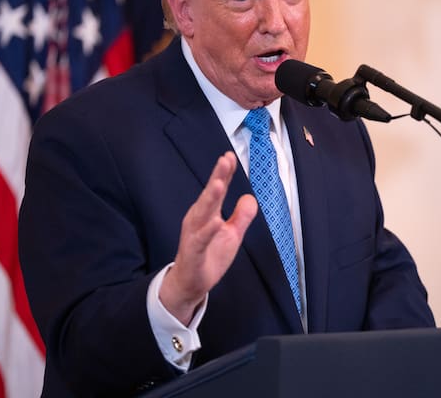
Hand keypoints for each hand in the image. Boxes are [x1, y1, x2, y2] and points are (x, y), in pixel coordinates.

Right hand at [159, 151, 257, 324]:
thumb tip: (250, 197)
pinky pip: (201, 240)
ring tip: (218, 183)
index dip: (224, 173)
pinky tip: (216, 222)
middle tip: (225, 159)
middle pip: (209, 195)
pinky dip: (208, 230)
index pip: (218, 189)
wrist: (190, 283)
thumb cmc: (209, 255)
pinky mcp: (193, 251)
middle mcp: (198, 219)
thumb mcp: (232, 234)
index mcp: (208, 213)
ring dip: (210, 198)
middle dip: (217, 176)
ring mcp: (194, 234)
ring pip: (203, 213)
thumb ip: (241, 216)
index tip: (230, 156)